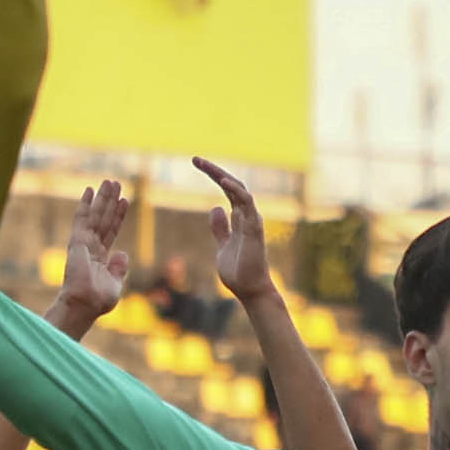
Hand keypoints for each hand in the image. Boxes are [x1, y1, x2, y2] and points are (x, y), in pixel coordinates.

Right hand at [54, 177, 132, 329]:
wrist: (84, 304)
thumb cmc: (98, 300)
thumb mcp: (116, 284)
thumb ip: (119, 268)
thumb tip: (122, 253)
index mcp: (101, 257)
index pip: (111, 231)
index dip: (118, 216)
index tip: (125, 201)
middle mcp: (91, 247)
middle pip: (104, 219)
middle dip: (110, 201)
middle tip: (115, 183)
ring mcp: (84, 243)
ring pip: (96, 215)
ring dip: (103, 198)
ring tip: (110, 182)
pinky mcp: (77, 241)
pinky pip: (82, 219)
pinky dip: (85, 204)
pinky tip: (89, 190)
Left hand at [195, 158, 280, 301]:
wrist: (249, 290)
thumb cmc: (238, 271)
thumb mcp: (223, 245)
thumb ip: (220, 228)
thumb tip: (215, 207)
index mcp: (240, 218)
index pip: (228, 190)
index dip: (214, 175)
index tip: (197, 163)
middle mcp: (247, 216)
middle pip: (233, 185)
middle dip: (214, 171)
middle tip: (195, 159)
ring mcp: (251, 221)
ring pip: (240, 191)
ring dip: (223, 176)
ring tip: (205, 166)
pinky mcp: (253, 229)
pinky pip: (247, 204)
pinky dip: (237, 191)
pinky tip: (223, 182)